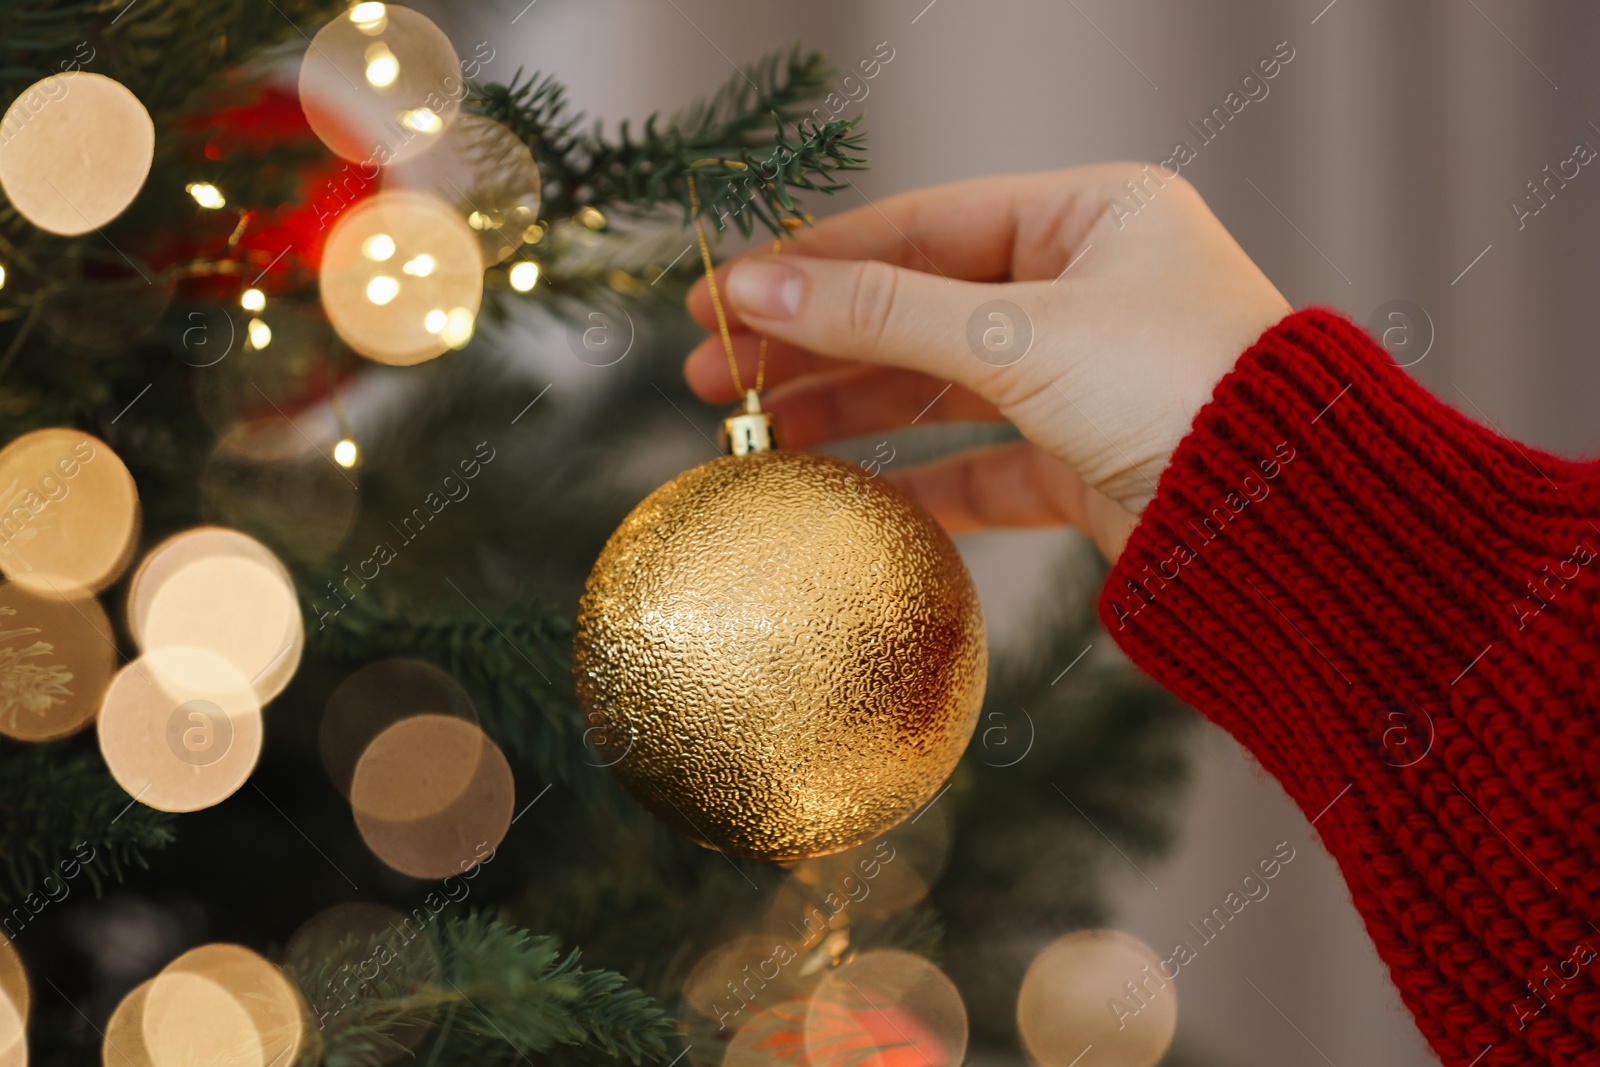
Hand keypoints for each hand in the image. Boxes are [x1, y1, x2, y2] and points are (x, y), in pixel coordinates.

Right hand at [684, 164, 1290, 560]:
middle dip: (815, 343)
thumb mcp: (1021, 335)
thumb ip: (882, 311)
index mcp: (1091, 217)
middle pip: (918, 308)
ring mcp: (1085, 379)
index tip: (720, 295)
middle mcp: (1088, 289)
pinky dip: (915, 483)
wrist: (1296, 530)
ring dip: (850, 412)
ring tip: (756, 436)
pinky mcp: (1086, 462)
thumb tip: (756, 284)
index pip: (919, 227)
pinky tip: (842, 496)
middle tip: (714, 377)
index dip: (812, 262)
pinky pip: (979, 466)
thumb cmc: (1185, 393)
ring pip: (940, 389)